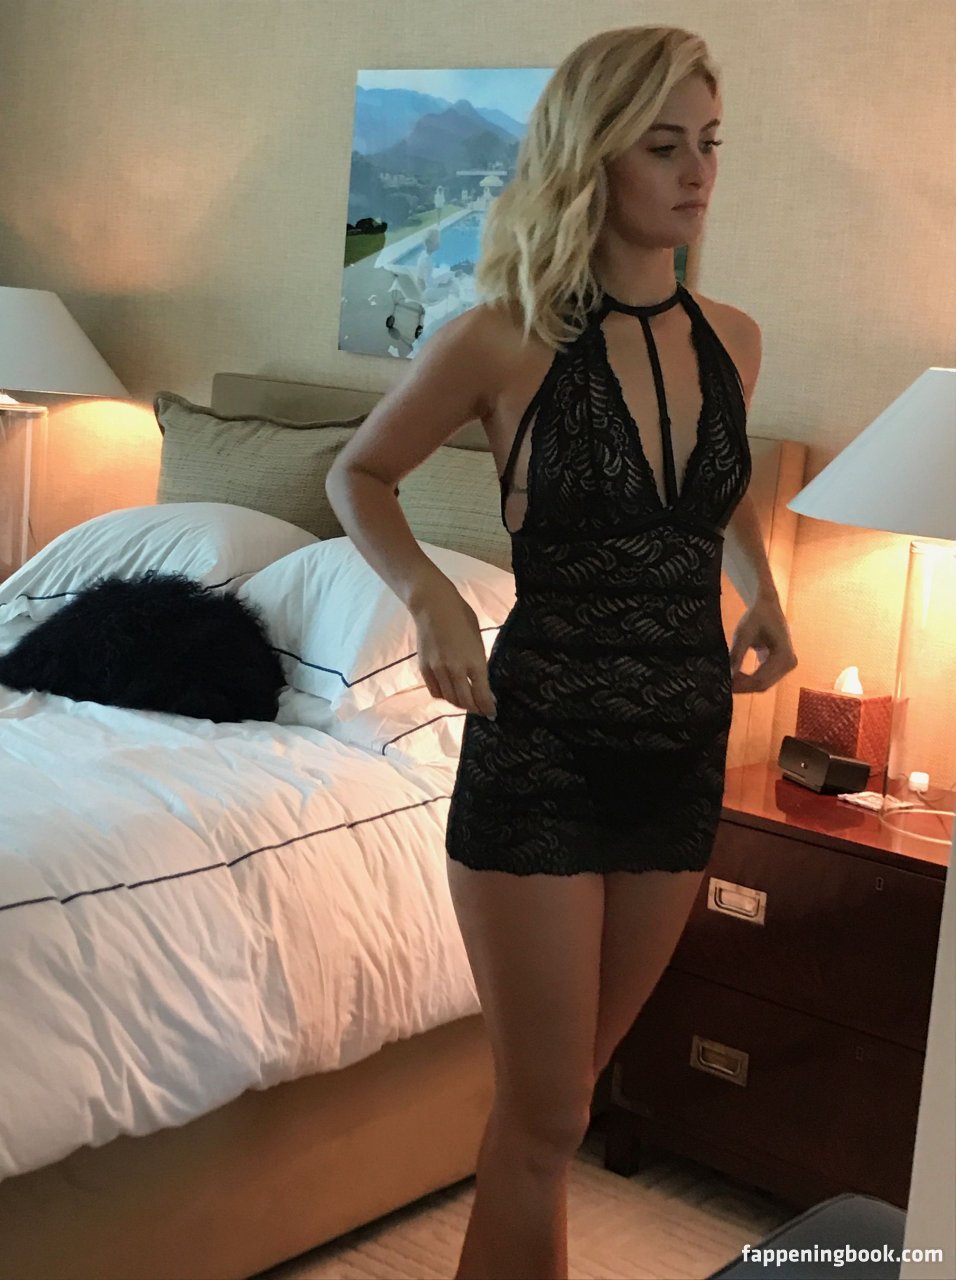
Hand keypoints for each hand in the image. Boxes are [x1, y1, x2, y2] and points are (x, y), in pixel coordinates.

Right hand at [410, 581, 497, 718]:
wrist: (433, 605)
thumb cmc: (461, 617)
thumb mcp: (478, 639)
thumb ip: (479, 662)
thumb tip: (481, 681)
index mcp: (474, 661)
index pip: (482, 694)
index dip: (488, 708)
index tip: (492, 713)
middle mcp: (456, 670)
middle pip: (466, 701)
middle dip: (475, 709)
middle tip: (480, 710)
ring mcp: (438, 670)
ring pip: (449, 699)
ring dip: (459, 704)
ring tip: (466, 703)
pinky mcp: (424, 668)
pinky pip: (435, 691)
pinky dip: (443, 696)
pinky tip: (450, 693)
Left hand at [729, 595, 797, 693]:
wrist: (767, 606)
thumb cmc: (757, 616)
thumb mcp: (744, 633)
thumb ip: (737, 654)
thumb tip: (728, 675)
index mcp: (784, 655)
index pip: (761, 679)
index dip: (742, 685)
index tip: (725, 684)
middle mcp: (789, 663)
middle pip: (763, 685)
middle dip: (742, 687)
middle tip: (723, 685)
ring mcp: (786, 666)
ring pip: (763, 684)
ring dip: (744, 685)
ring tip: (726, 681)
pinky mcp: (779, 666)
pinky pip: (763, 678)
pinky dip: (748, 680)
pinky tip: (734, 677)